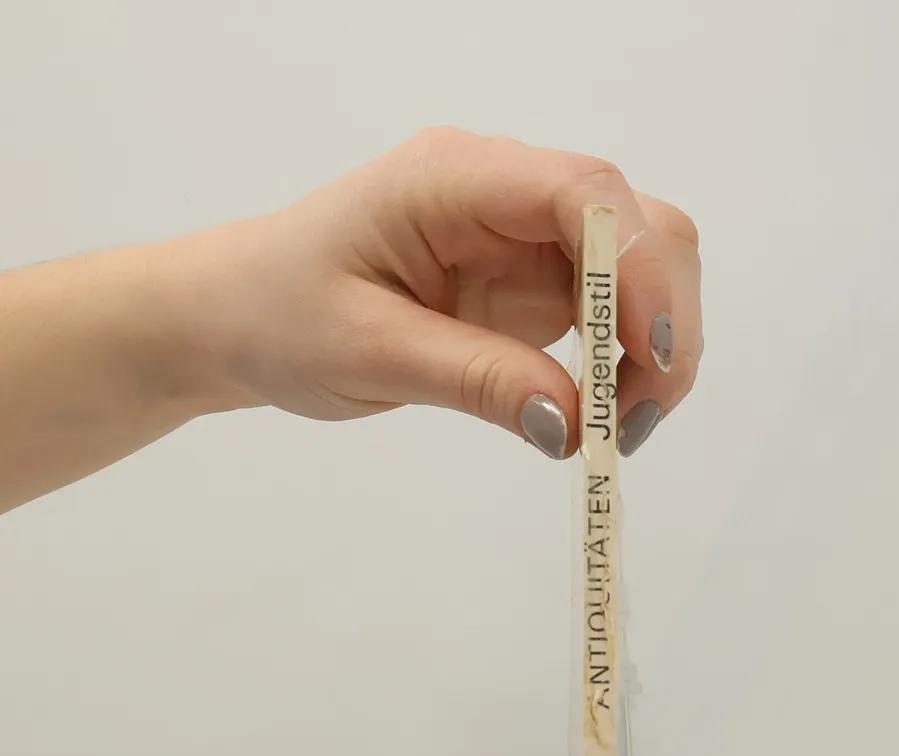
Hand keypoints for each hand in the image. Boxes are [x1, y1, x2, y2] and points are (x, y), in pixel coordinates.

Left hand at [162, 128, 702, 457]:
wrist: (237, 317)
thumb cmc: (280, 316)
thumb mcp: (369, 354)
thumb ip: (476, 381)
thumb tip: (572, 426)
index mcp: (455, 179)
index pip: (583, 193)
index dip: (636, 270)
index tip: (650, 361)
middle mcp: (503, 193)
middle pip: (635, 225)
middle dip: (661, 318)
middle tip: (636, 424)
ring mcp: (523, 238)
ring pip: (638, 269)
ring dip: (651, 349)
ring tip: (616, 432)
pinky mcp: (529, 284)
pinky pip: (608, 313)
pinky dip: (623, 365)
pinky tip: (598, 418)